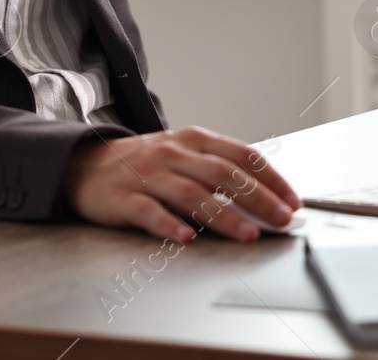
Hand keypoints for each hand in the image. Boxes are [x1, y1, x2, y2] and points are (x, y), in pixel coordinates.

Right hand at [61, 126, 299, 242]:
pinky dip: (169, 225)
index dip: (271, 177)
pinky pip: (149, 212)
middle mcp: (174, 153)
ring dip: (224, 215)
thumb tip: (265, 198)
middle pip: (223, 174)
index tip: (293, 200)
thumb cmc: (146, 163)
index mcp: (194, 140)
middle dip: (258, 198)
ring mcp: (148, 174)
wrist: (85, 163)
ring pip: (191, 194)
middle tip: (283, 219)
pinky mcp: (122, 198)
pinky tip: (187, 238)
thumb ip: (218, 171)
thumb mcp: (184, 155)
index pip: (241, 155)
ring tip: (248, 234)